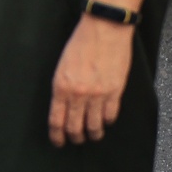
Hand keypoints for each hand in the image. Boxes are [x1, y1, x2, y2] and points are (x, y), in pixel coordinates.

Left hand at [49, 14, 134, 144]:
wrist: (104, 29)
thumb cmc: (81, 43)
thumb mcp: (62, 65)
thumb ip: (63, 86)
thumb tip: (64, 105)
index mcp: (60, 85)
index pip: (56, 119)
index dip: (57, 135)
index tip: (58, 142)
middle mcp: (78, 93)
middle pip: (75, 127)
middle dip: (75, 137)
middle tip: (76, 140)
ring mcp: (98, 94)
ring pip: (94, 125)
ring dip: (93, 133)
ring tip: (93, 135)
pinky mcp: (115, 92)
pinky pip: (110, 115)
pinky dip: (107, 121)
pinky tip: (105, 121)